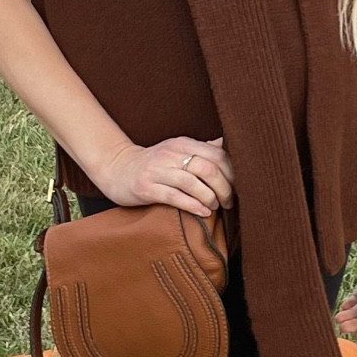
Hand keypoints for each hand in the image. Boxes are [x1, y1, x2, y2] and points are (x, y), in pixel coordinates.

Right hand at [96, 136, 233, 218]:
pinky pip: (174, 197)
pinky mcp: (146, 187)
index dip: (231, 172)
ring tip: (216, 206)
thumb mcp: (178, 151)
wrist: (118, 169)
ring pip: (192, 183)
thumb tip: (227, 144)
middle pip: (207, 169)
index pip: (216, 155)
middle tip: (229, 201)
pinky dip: (193, 205)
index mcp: (183, 144)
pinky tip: (203, 212)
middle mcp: (171, 154)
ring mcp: (157, 170)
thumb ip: (202, 149)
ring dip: (209, 197)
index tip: (238, 186)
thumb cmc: (155, 164)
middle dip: (224, 187)